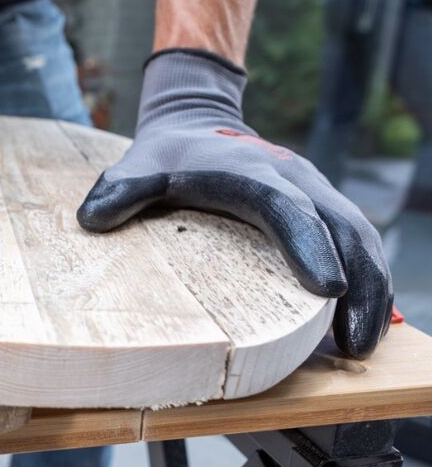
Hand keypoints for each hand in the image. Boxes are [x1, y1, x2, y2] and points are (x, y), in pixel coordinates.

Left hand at [77, 49, 392, 358]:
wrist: (196, 121)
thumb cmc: (166, 154)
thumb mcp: (136, 167)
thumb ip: (119, 191)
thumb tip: (93, 220)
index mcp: (251, 171)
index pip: (288, 207)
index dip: (309, 246)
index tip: (329, 289)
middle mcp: (295, 178)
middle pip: (345, 228)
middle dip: (360, 286)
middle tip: (354, 344)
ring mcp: (314, 191)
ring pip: (362, 237)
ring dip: (373, 290)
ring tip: (362, 345)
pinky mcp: (321, 207)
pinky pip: (357, 242)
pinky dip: (369, 282)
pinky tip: (364, 325)